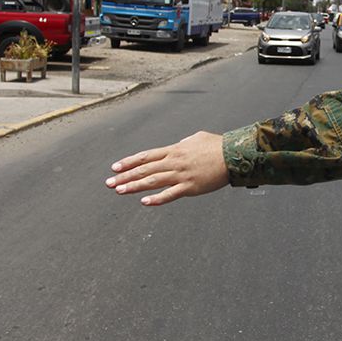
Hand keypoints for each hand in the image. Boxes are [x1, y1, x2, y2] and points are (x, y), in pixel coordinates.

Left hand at [105, 131, 229, 205]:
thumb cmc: (217, 145)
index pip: (146, 156)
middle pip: (144, 169)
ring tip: (119, 191)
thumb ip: (184, 142)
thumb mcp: (196, 138)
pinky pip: (170, 194)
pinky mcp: (190, 187)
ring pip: (152, 181)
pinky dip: (157, 199)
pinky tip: (145, 202)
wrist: (233, 155)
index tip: (115, 167)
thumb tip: (179, 143)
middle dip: (125, 176)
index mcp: (174, 150)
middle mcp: (174, 162)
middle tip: (109, 183)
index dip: (129, 162)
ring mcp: (181, 175)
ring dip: (134, 186)